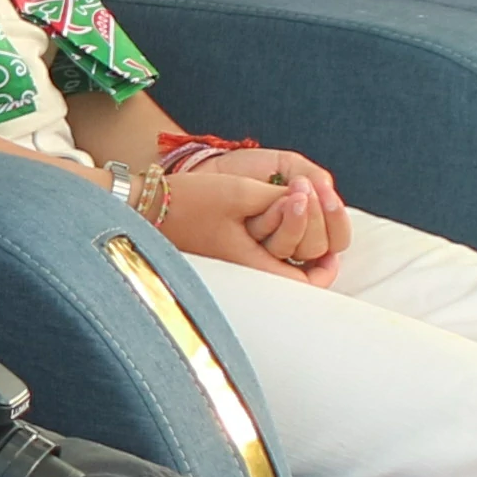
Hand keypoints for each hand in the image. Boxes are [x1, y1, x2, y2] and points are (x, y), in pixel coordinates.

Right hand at [145, 147, 345, 284]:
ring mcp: (236, 263)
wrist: (145, 204)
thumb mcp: (240, 192)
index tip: (331, 247)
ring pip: (283, 259)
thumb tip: (309, 201)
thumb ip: (281, 200)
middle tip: (310, 205)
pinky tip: (279, 207)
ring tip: (295, 197)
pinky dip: (280, 231)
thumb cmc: (189, 200)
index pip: (303, 284)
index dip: (324, 269)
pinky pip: (266, 251)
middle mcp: (245, 271)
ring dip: (297, 230)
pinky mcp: (228, 251)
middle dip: (313, 238)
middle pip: (297, 272)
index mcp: (251, 265)